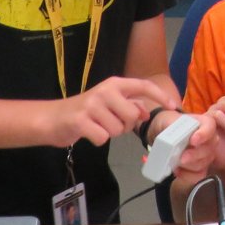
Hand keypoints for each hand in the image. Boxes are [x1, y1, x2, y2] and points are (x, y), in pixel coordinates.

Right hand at [45, 76, 178, 146]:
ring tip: (97, 126)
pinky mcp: (80, 121)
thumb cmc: (85, 111)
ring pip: (118, 129)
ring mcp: (92, 105)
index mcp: (114, 84)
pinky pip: (103, 138)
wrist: (52, 118)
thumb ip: (128, 105)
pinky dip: (97, 140)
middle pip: (132, 116)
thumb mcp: (109, 103)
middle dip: (125, 125)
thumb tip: (145, 112)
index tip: (172, 105)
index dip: (160, 96)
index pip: (143, 86)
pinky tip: (88, 133)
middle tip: (111, 123)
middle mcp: (105, 91)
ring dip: (110, 133)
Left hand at [172, 113, 218, 185]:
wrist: (165, 135)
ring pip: (203, 163)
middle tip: (181, 158)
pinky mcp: (201, 167)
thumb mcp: (168, 121)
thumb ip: (172, 127)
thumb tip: (174, 139)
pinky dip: (187, 175)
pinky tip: (178, 171)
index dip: (203, 134)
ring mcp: (207, 154)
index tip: (193, 140)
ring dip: (188, 165)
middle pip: (208, 149)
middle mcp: (210, 139)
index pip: (210, 127)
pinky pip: (199, 175)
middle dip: (194, 155)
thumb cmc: (169, 125)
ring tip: (175, 163)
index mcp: (205, 123)